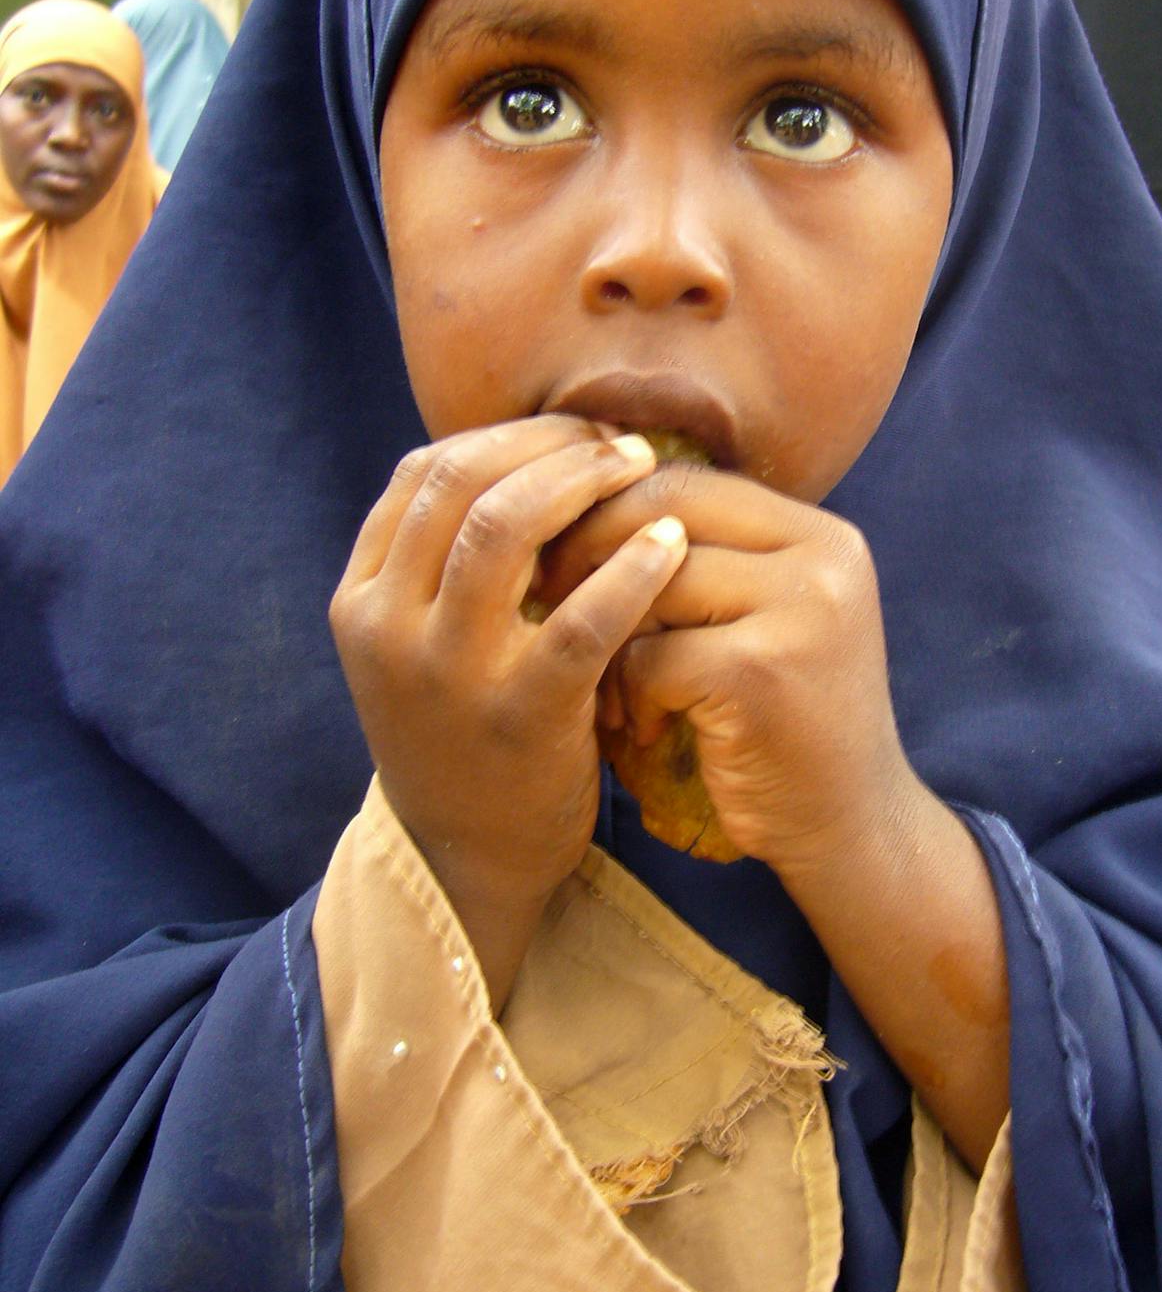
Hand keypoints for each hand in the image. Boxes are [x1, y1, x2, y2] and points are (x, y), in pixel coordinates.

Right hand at [329, 418, 684, 1003]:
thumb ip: (448, 562)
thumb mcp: (422, 644)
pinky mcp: (520, 717)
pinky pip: (580, 619)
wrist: (469, 860)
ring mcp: (448, 672)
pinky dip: (629, 569)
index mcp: (362, 599)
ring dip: (582, 482)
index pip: (422, 473)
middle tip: (617, 441)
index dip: (505, 435)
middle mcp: (388, 626)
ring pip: (504, 529)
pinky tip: (669, 545)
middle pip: (462, 483)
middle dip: (549, 444)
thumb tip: (529, 450)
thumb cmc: (465, 731)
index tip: (570, 431)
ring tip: (641, 472)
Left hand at [538, 467, 916, 881]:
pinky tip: (647, 728)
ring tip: (610, 685)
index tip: (560, 554)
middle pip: (665, 512)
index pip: (687, 481)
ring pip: (652, 581)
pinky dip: (632, 694)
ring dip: (609, 634)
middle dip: (589, 551)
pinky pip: (651, 655)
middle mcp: (823, 558)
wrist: (849, 829)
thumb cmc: (786, 726)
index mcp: (821, 535)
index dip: (608, 508)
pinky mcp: (762, 672)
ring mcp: (801, 611)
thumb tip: (581, 499)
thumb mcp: (763, 623)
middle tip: (550, 602)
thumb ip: (707, 562)